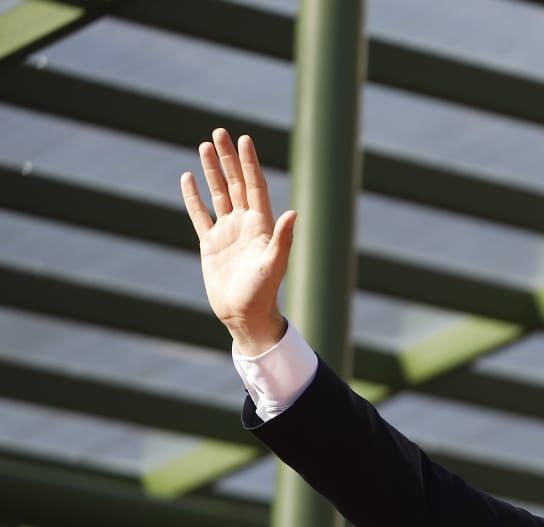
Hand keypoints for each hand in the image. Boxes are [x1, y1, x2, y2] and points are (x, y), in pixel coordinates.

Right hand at [180, 128, 293, 353]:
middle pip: (236, 183)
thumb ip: (283, 238)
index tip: (244, 139)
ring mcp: (227, 232)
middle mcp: (245, 224)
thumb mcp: (274, 265)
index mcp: (262, 225)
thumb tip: (293, 213)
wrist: (244, 315)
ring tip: (205, 146)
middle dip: (229, 158)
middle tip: (219, 132)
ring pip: (219, 194)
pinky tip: (188, 178)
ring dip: (213, 170)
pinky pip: (200, 214)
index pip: (255, 186)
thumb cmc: (262, 293)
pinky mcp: (210, 243)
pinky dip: (194, 197)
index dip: (249, 163)